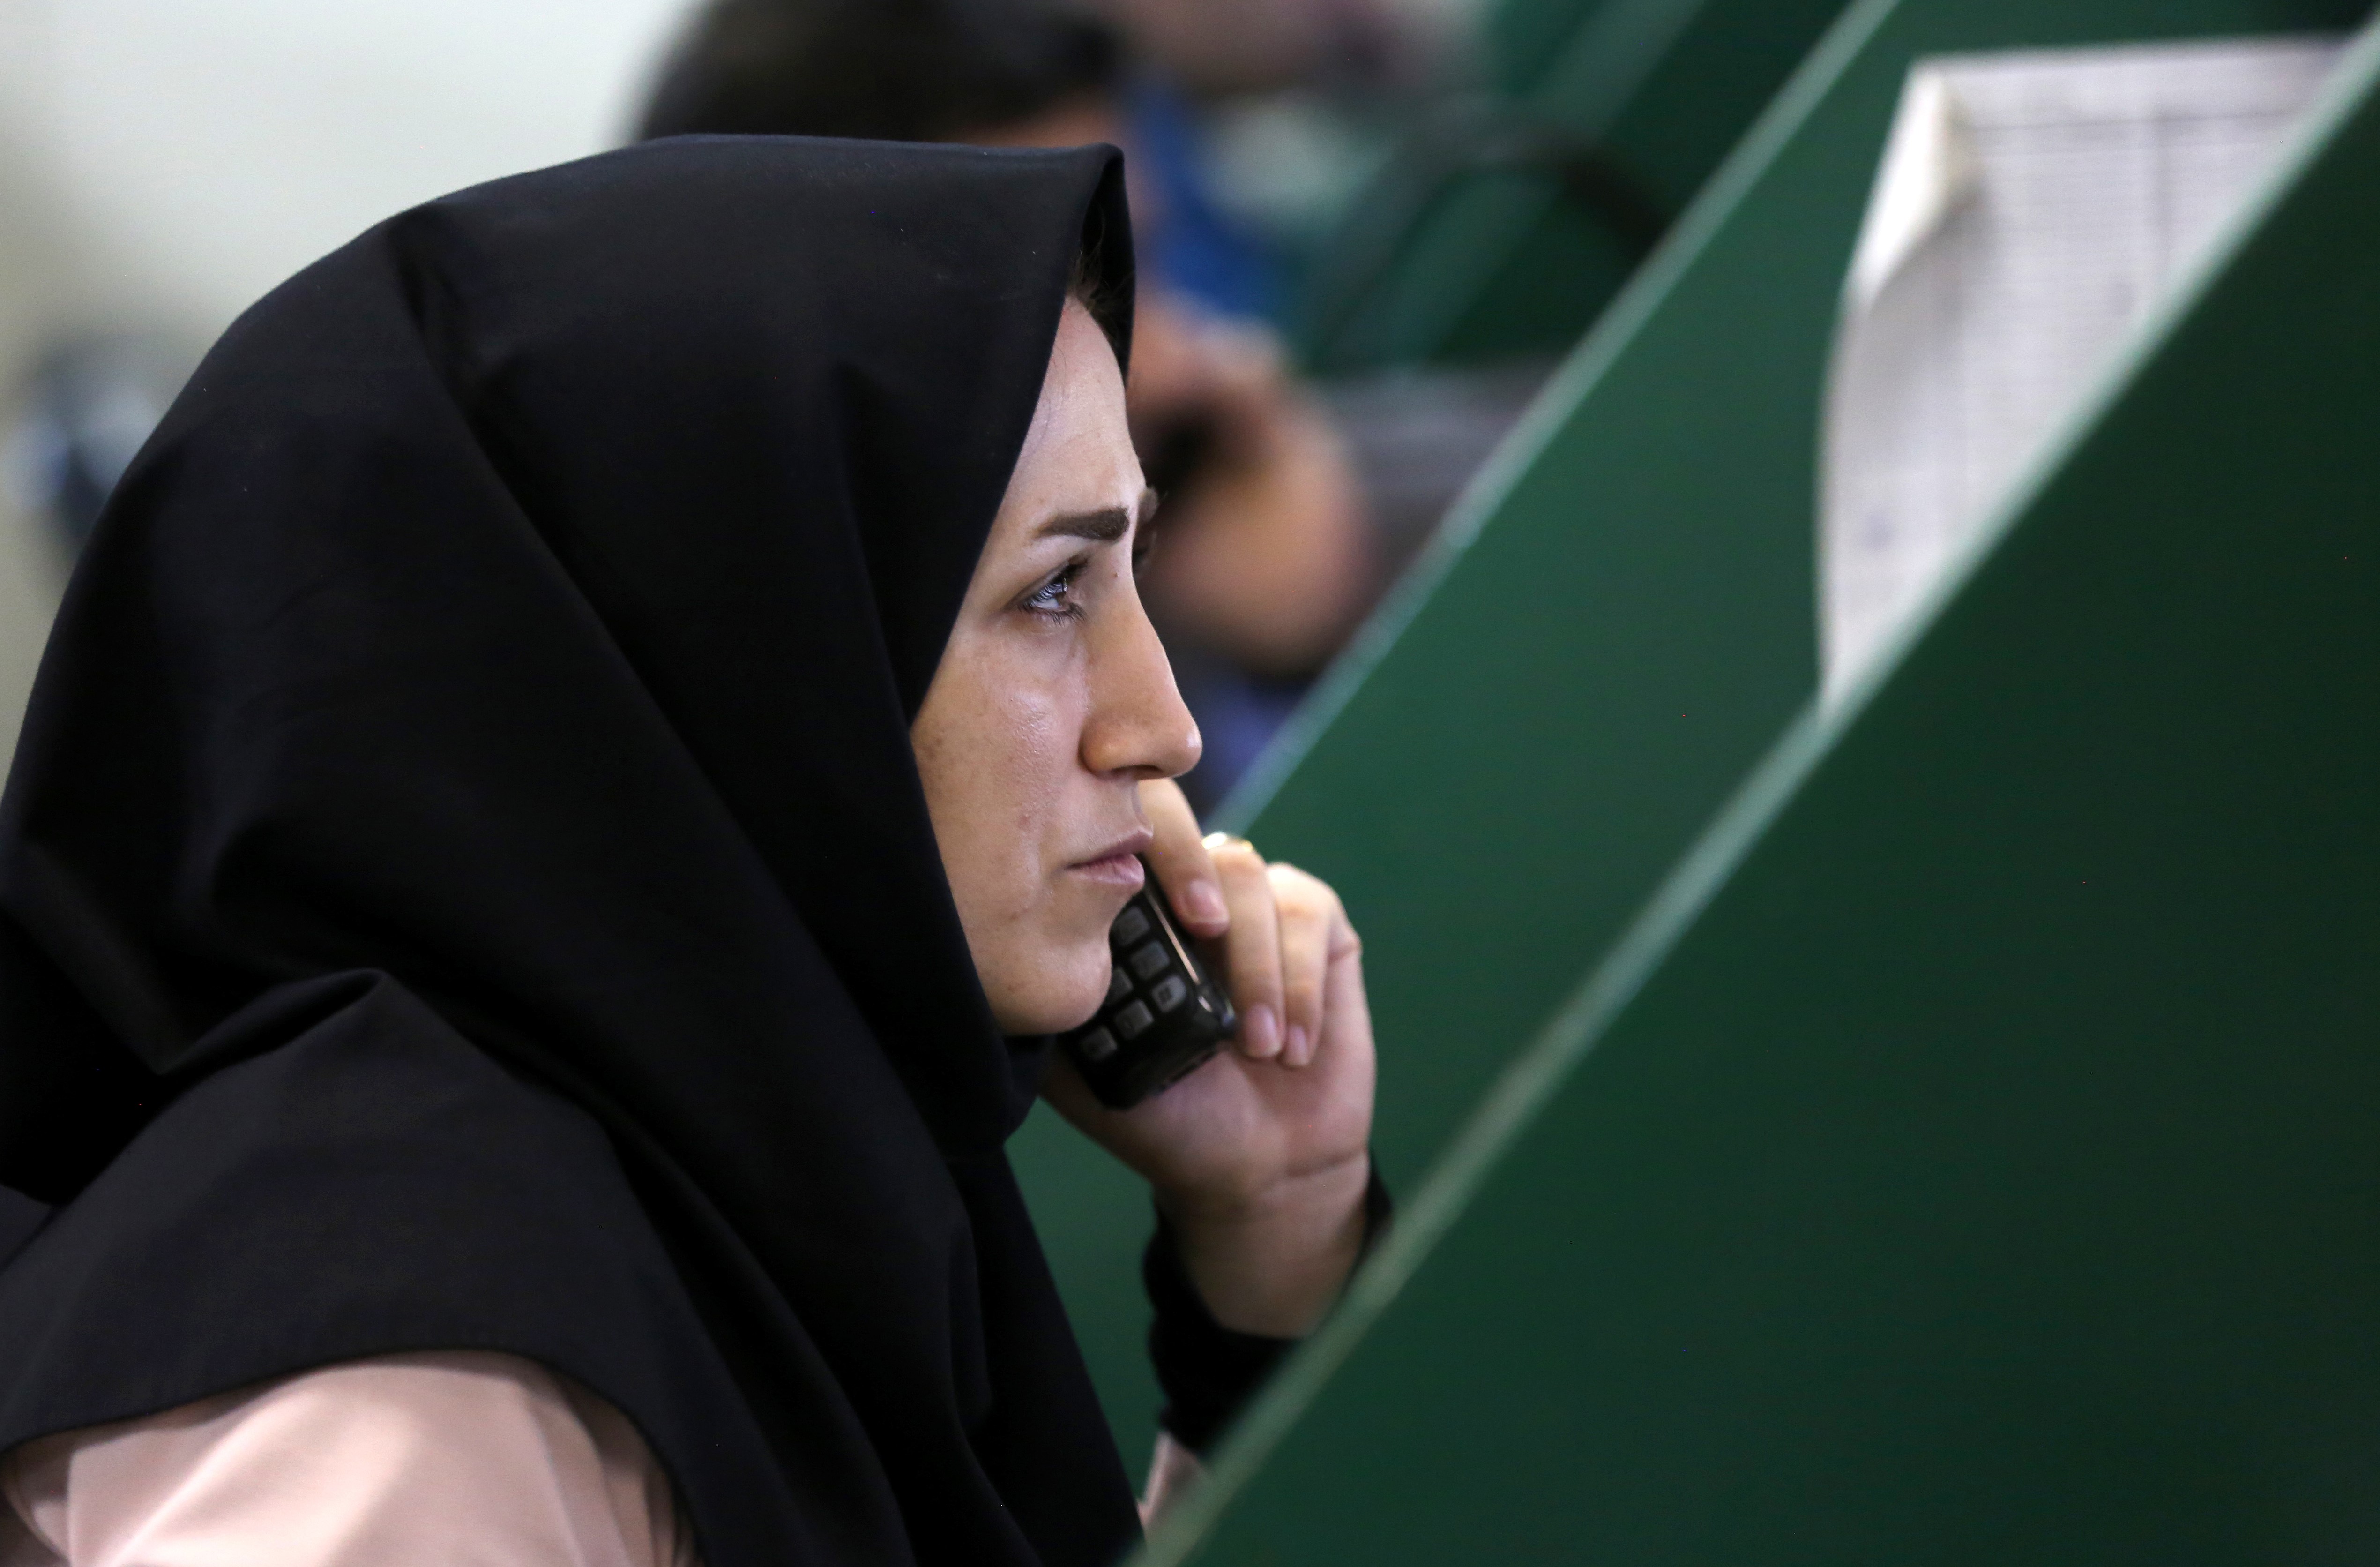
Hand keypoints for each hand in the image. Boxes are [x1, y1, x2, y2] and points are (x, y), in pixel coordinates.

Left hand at [1041, 778, 1375, 1335]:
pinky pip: (1310, 914)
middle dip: (1195, 874)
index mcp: (1132, 919)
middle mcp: (1192, 896)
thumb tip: (1008, 956)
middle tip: (1204, 929)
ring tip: (1255, 1046)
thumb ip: (1058, 1009)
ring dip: (1256, 965)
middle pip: (1190, 835)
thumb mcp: (1090, 1071)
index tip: (1132, 889)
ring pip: (1251, 876)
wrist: (1256, 1168)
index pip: (1121, 842)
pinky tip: (1292, 1047)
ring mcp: (1258, 907)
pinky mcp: (1319, 930)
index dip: (1128, 845)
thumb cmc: (1169, 1118)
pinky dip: (1299, 984)